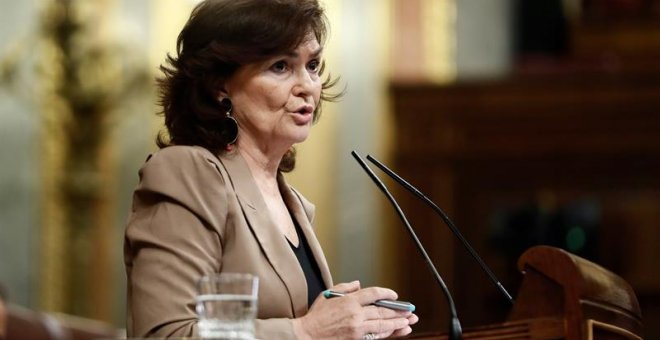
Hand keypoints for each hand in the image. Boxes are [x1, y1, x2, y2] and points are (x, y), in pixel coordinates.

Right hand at [293, 281, 416, 338]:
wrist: (307, 335)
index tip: (394, 295)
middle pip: (382, 311)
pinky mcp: (356, 339)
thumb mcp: (328, 295)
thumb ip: (345, 288)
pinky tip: (394, 332)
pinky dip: (386, 333)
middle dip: (398, 311)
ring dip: (397, 323)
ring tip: (408, 322)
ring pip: (382, 325)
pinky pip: (375, 336)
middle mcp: (355, 314)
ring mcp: (357, 328)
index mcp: (349, 301)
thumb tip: (358, 284)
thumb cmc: (316, 317)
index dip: (386, 294)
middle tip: (410, 311)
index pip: (373, 294)